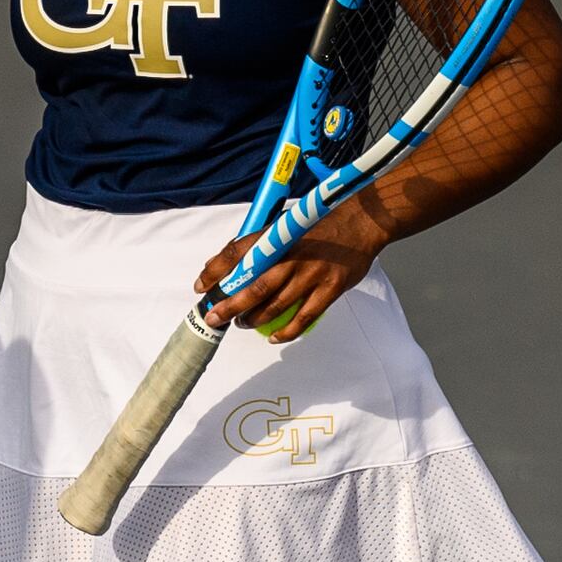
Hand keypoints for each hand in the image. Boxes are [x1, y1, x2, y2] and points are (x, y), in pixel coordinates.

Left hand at [194, 197, 389, 338]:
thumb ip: (259, 245)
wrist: (360, 223)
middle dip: (229, 305)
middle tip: (214, 317)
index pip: (237, 253)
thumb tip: (225, 264)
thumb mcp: (285, 227)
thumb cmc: (316, 227)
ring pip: (275, 305)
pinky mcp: (330, 289)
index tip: (201, 287)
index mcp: (277, 236)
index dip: (215, 271)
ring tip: (242, 324)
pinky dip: (286, 332)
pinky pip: (304, 318)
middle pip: (253, 287)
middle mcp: (291, 256)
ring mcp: (311, 274)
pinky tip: (273, 338)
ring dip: (253, 319)